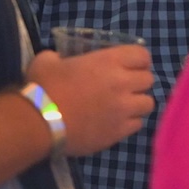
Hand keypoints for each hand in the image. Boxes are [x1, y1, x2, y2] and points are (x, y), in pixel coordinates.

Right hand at [26, 47, 154, 155]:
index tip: (128, 64)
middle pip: (148, 79)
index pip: (142, 55)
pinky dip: (130, 121)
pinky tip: (116, 121)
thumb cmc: (44, 86)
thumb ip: (60, 56)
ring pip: (148, 103)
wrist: (40, 122)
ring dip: (138, 102)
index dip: (137, 59)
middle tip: (125, 84)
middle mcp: (122, 83)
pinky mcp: (118, 132)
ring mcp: (123, 110)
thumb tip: (60, 60)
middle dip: (138, 80)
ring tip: (124, 104)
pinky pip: (137, 124)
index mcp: (109, 61)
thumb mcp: (49, 60)